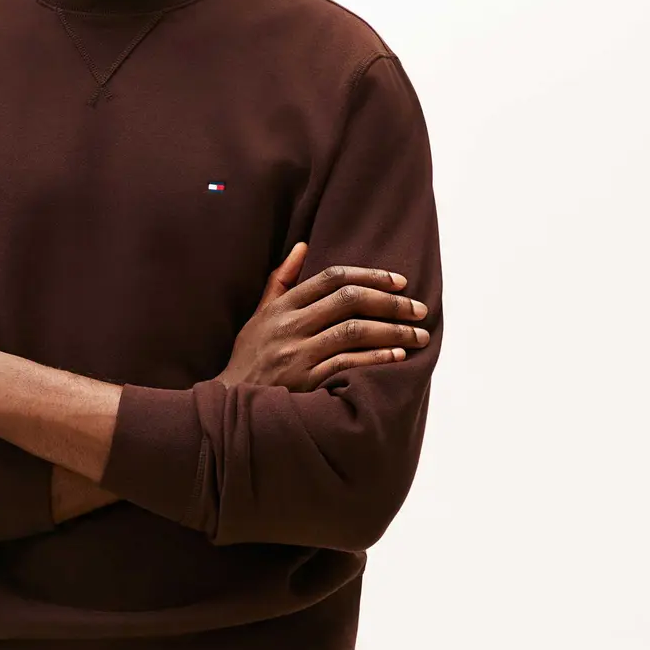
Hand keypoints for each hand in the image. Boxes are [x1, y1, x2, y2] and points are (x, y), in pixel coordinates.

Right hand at [216, 242, 428, 390]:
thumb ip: (281, 280)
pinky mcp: (304, 381)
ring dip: (392, 331)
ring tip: (418, 335)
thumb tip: (303, 246)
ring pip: (354, 331)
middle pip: (349, 301)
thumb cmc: (250, 357)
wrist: (230, 402)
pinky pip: (347, 363)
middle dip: (390, 302)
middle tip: (419, 309)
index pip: (332, 278)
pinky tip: (397, 356)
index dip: (370, 275)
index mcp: (282, 306)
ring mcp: (297, 354)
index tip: (399, 281)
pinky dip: (375, 358)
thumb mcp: (259, 315)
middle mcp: (290, 326)